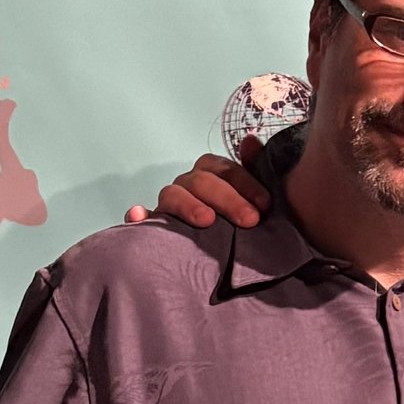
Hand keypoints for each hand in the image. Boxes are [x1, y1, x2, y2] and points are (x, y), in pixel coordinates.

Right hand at [125, 144, 265, 229]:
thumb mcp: (256, 201)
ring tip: (206, 220)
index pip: (224, 169)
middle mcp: (189, 186)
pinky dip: (138, 216)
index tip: (265, 205)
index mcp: (212, 175)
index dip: (245, 183)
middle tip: (249, 220)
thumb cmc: (244, 226)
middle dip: (227, 199)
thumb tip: (251, 141)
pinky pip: (140, 220)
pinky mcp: (154, 228)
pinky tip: (138, 215)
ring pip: (171, 195)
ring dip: (188, 205)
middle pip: (201, 181)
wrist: (233, 262)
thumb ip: (254, 170)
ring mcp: (169, 206)